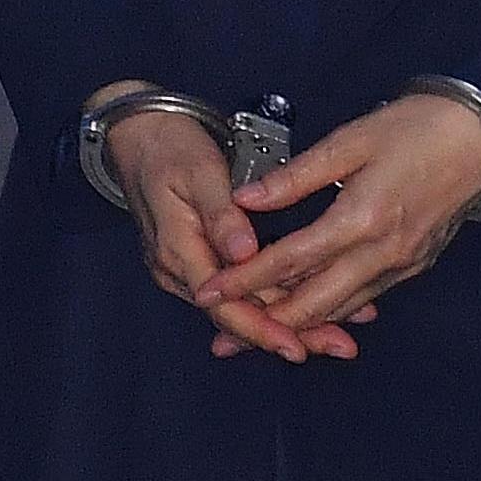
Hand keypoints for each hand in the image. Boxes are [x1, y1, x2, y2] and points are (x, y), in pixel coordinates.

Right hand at [88, 82, 357, 365]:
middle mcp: (181, 270)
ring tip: (338, 331)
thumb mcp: (199, 171)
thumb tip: (244, 253)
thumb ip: (222, 214)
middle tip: (340, 345)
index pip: (223, 306)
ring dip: (288, 319)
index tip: (299, 345)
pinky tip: (308, 303)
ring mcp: (189, 268)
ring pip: (242, 306)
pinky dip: (275, 298)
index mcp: (179, 251)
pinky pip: (239, 289)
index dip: (262, 329)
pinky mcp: (201, 260)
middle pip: (238, 315)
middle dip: (290, 333)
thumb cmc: (168, 147)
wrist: (139, 135)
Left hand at [197, 94, 480, 335]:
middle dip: (265, 324)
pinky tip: (309, 313)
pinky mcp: (414, 267)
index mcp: (361, 218)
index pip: (290, 261)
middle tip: (223, 337)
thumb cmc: (416, 127)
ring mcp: (401, 265)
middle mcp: (381, 253)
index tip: (209, 291)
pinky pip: (363, 299)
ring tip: (255, 333)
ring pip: (340, 310)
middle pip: (314, 304)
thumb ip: (296, 176)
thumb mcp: (351, 140)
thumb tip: (246, 199)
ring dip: (297, 325)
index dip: (245, 280)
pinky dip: (331, 310)